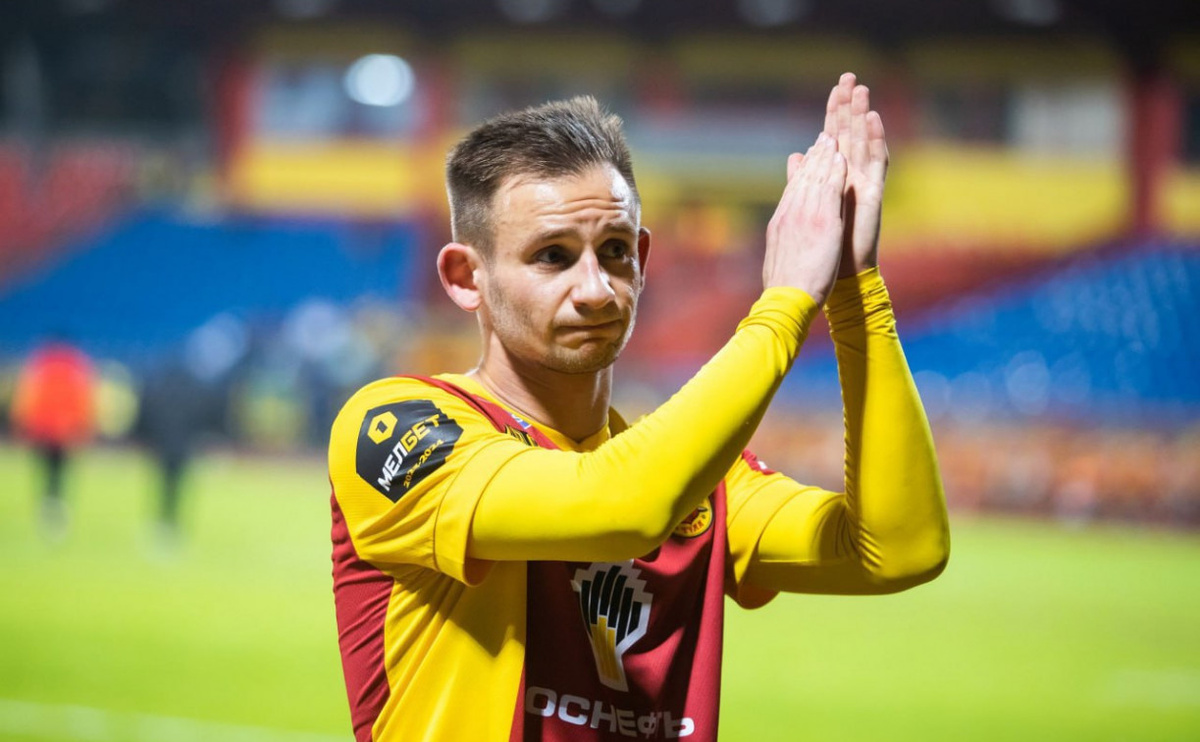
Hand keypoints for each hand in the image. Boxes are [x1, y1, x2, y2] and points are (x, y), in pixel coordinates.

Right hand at [762, 132, 846, 305]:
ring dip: (825, 156)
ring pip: (816, 178)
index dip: (802, 171)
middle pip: (803, 178)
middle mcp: (791, 214)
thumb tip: (779, 238)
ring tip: (832, 138)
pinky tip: (841, 158)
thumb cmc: (784, 286)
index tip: (808, 156)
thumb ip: (782, 239)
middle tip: (822, 137)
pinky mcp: (821, 221)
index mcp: (781, 223)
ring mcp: (805, 215)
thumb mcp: (778, 256)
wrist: (786, 298)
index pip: (793, 190)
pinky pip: (830, 189)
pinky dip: (834, 171)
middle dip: (813, 156)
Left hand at [824, 72, 888, 277]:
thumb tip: (796, 154)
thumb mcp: (807, 205)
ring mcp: (864, 183)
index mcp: (833, 177)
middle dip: (848, 105)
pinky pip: (877, 161)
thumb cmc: (821, 245)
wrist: (836, 274)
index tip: (833, 88)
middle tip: (848, 76)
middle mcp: (851, 176)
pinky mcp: (874, 193)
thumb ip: (806, 177)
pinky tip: (873, 118)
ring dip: (863, 114)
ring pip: (864, 141)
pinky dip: (876, 139)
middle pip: (850, 132)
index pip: (833, 137)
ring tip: (861, 89)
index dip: (833, 113)